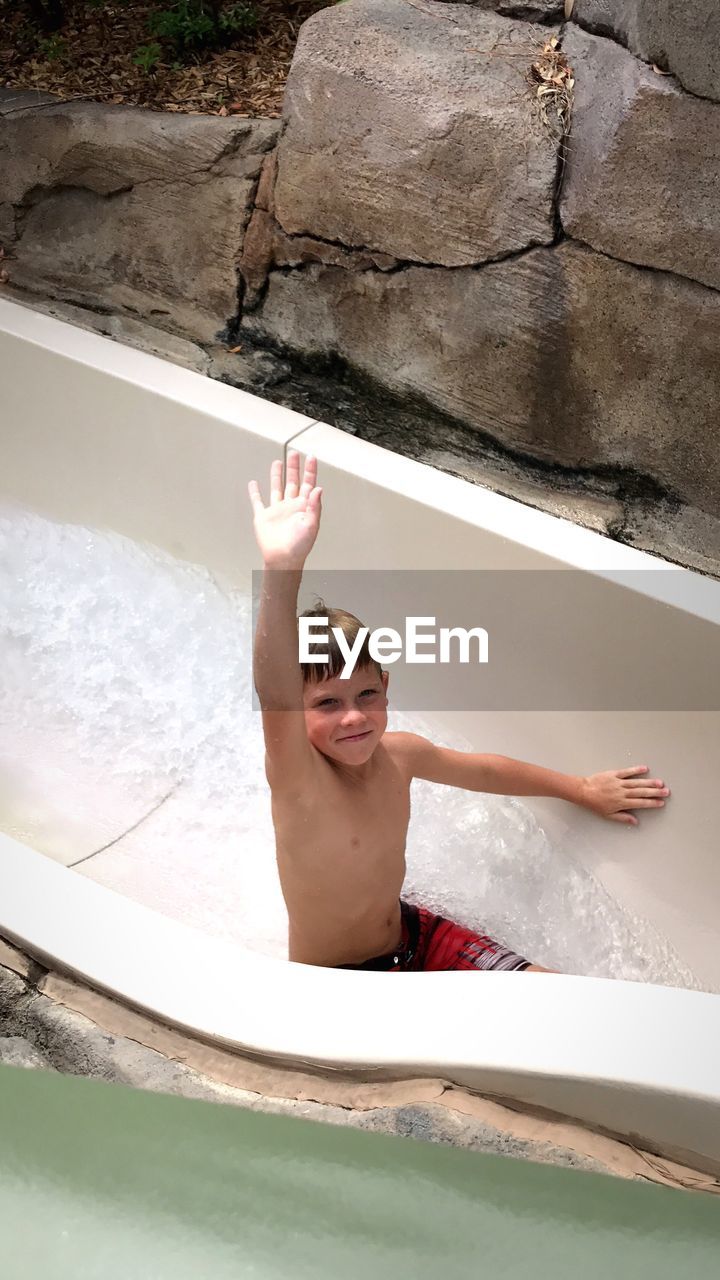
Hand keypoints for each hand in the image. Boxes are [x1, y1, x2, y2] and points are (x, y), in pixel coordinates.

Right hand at [248, 452, 321, 568]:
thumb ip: (315, 506)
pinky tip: (253, 484)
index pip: (308, 484)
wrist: (282, 559)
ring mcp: (277, 510)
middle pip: (292, 481)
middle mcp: (290, 506)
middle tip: (294, 453)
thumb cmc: (299, 546)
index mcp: (303, 507)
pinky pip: (258, 501)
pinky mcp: (263, 516)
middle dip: (294, 467)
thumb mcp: (311, 525)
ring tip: (278, 462)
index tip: (311, 458)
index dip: (310, 471)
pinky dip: (254, 492)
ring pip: (277, 487)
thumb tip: (318, 488)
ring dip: (277, 475)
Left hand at [580, 766, 669, 825]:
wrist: (584, 792)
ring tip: (660, 783)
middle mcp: (622, 792)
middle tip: (666, 792)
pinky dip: (636, 770)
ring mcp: (618, 782)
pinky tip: (645, 769)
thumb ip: (623, 818)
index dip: (652, 803)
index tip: (661, 802)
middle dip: (655, 792)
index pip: (640, 803)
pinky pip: (627, 772)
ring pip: (637, 782)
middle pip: (642, 792)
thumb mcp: (608, 815)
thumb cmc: (595, 804)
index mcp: (622, 803)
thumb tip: (635, 822)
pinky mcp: (614, 774)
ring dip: (649, 782)